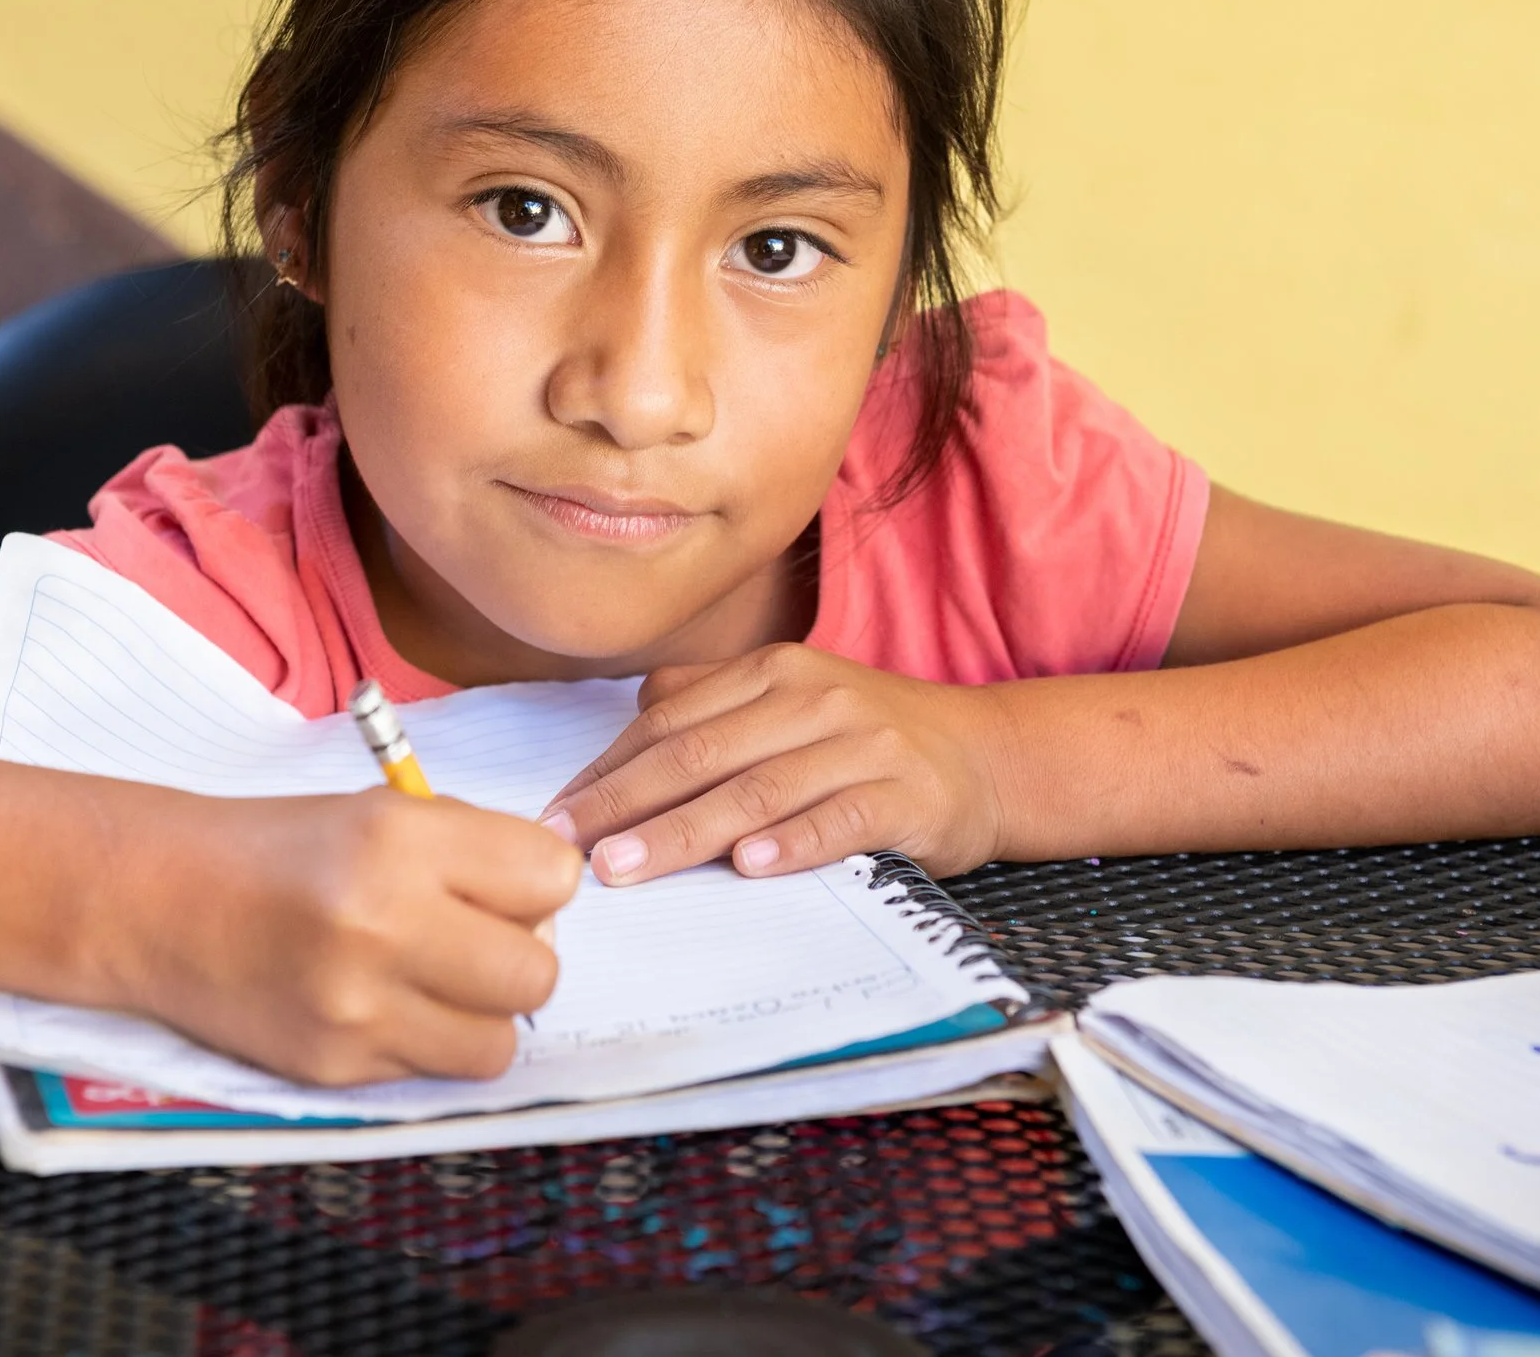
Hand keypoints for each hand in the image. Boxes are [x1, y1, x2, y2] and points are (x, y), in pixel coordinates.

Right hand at [103, 787, 580, 1087]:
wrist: (158, 900)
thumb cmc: (280, 848)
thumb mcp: (380, 811)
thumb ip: (472, 852)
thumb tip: (551, 906)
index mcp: (399, 840)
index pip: (551, 878)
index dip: (536, 884)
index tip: (504, 885)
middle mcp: (382, 924)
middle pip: (537, 973)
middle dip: (520, 957)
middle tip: (476, 941)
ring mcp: (357, 1007)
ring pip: (497, 1044)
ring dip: (479, 1016)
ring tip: (432, 982)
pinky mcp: (335, 1068)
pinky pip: (431, 1073)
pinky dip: (421, 1042)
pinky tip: (376, 1004)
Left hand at [537, 644, 1005, 885]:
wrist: (985, 756)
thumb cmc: (866, 739)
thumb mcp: (789, 703)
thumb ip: (712, 705)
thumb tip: (629, 722)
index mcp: (771, 672)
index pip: (669, 724)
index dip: (606, 772)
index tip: (554, 817)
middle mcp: (811, 698)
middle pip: (699, 755)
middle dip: (624, 805)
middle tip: (568, 850)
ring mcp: (861, 744)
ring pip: (756, 790)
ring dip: (685, 832)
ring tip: (629, 866)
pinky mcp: (905, 794)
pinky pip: (839, 819)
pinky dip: (792, 843)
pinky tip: (749, 867)